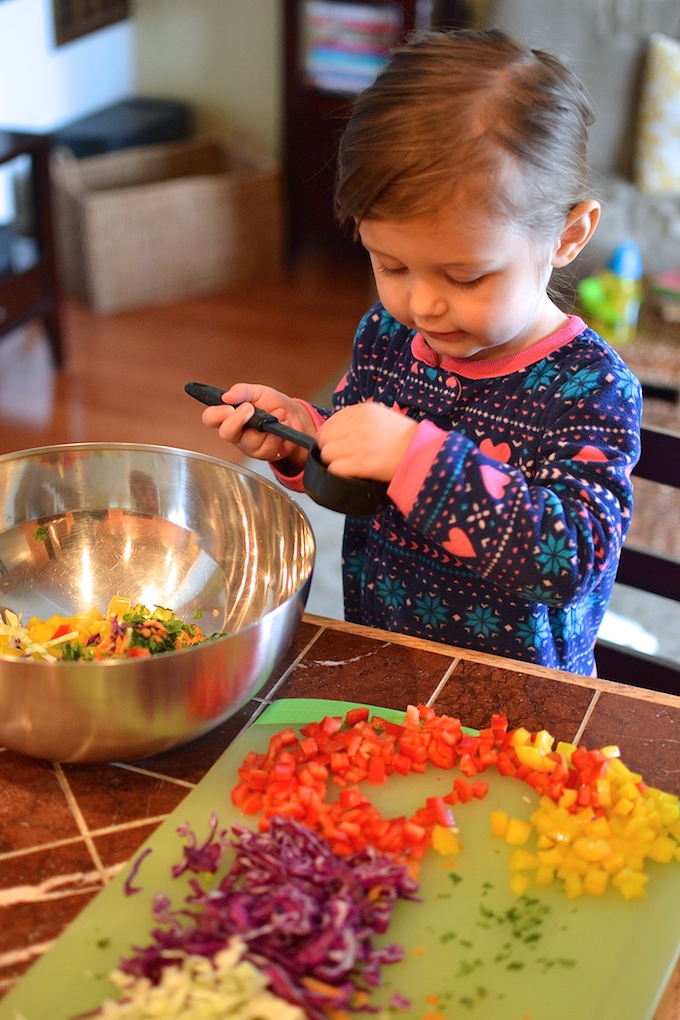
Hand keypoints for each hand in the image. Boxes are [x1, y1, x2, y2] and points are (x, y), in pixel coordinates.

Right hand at [201, 383, 315, 470]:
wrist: (294, 417)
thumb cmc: (272, 404)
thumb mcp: (258, 392)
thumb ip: (242, 392)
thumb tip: (227, 396)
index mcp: (229, 416)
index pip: (210, 418)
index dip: (216, 414)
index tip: (229, 407)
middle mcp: (236, 433)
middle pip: (226, 433)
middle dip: (238, 420)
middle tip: (250, 409)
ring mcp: (249, 446)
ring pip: (251, 441)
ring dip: (267, 424)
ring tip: (278, 414)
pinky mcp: (264, 454)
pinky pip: (269, 446)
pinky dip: (280, 432)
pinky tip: (283, 424)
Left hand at [316, 403, 417, 481]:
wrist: (422, 453)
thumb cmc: (404, 437)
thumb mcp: (381, 416)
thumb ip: (358, 419)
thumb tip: (335, 431)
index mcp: (362, 410)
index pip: (330, 422)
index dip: (330, 436)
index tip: (337, 444)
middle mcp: (358, 424)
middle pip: (325, 438)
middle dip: (329, 449)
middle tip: (341, 457)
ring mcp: (359, 444)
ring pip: (327, 454)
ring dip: (333, 462)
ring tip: (348, 465)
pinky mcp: (362, 463)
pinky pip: (335, 468)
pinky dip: (338, 473)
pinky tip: (350, 473)